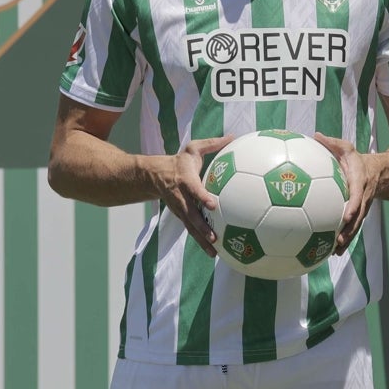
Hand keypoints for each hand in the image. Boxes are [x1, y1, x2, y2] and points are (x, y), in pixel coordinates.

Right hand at [142, 135, 232, 256]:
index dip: (201, 197)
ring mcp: (180, 209)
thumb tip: (233, 136)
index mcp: (186, 180)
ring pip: (190, 227)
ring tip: (214, 252)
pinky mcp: (182, 217)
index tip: (212, 204)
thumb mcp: (193, 149)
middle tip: (214, 237)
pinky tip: (214, 252)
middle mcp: (181, 197)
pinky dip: (201, 242)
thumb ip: (213, 143)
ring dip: (201, 240)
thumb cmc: (180, 161)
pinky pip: (192, 230)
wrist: (155, 176)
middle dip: (201, 227)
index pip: (194, 190)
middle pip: (191, 215)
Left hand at [313, 133, 373, 255]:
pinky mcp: (358, 214)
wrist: (380, 172)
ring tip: (334, 252)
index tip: (347, 214)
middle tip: (338, 241)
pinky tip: (331, 252)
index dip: (353, 205)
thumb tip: (315, 135)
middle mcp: (362, 197)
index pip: (358, 195)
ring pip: (355, 226)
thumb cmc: (357, 159)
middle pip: (358, 216)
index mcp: (359, 181)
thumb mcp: (347, 148)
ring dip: (347, 239)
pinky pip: (352, 228)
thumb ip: (332, 143)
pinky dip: (344, 240)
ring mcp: (362, 208)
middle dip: (349, 229)